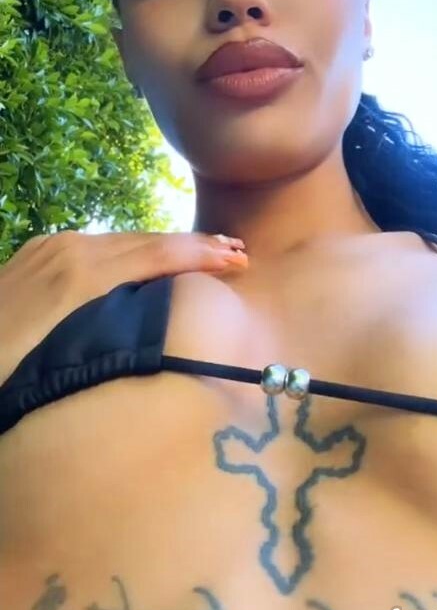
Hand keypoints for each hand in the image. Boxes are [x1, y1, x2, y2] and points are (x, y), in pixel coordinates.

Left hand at [0, 230, 247, 381]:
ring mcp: (52, 246)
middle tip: (237, 253)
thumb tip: (160, 316)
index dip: (201, 255)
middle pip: (146, 240)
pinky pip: (98, 245)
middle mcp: (72, 249)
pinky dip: (133, 250)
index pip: (157, 254)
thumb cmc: (8, 369)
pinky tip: (147, 261)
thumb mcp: (65, 354)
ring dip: (166, 247)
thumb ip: (116, 324)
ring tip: (205, 253)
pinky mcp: (38, 250)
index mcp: (82, 273)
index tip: (240, 260)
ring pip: (123, 240)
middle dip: (194, 245)